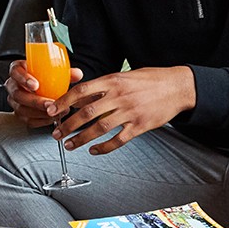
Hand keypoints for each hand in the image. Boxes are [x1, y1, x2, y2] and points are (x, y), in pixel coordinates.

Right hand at [5, 60, 82, 127]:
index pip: (15, 72)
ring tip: (56, 112)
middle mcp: (13, 85)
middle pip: (18, 94)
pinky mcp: (19, 113)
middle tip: (50, 104)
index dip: (23, 79)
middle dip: (35, 101)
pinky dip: (40, 121)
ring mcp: (14, 101)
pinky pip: (27, 120)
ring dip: (39, 113)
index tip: (36, 85)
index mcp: (19, 70)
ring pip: (21, 109)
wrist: (41, 89)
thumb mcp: (54, 71)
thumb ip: (65, 73)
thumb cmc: (45, 78)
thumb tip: (77, 74)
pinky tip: (52, 119)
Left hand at [48, 67, 195, 155]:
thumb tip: (77, 98)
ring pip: (100, 128)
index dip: (63, 102)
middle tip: (56, 133)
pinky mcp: (141, 126)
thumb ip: (101, 88)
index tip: (50, 111)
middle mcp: (119, 96)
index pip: (81, 91)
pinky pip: (119, 140)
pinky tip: (94, 151)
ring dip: (81, 138)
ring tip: (69, 145)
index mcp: (112, 81)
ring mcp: (130, 112)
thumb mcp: (122, 77)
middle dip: (68, 124)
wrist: (178, 87)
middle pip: (87, 112)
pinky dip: (104, 147)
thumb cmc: (148, 80)